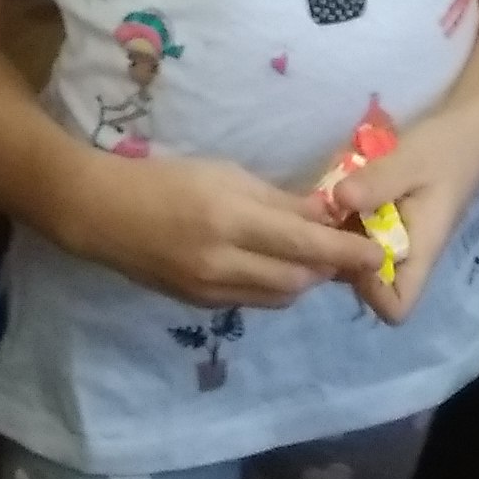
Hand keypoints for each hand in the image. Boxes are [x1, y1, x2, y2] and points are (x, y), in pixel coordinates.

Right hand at [88, 152, 383, 309]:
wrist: (102, 214)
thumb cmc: (167, 179)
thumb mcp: (227, 174)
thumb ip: (278, 200)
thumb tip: (327, 213)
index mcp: (231, 220)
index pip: (304, 245)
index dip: (346, 252)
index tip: (377, 252)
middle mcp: (223, 263)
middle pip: (298, 280)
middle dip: (328, 268)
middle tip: (345, 249)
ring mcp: (209, 290)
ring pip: (278, 297)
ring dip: (303, 280)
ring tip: (311, 256)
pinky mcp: (198, 304)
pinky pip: (252, 301)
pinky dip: (274, 288)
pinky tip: (275, 266)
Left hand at [316, 105, 478, 325]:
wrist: (468, 124)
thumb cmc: (446, 147)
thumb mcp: (411, 160)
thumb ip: (378, 182)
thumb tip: (337, 200)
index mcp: (420, 251)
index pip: (397, 306)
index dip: (369, 292)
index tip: (348, 253)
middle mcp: (405, 253)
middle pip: (367, 282)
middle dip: (340, 256)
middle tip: (320, 220)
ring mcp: (393, 235)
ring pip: (356, 254)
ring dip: (336, 232)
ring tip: (321, 201)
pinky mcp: (383, 217)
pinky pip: (356, 228)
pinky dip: (341, 214)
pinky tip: (332, 187)